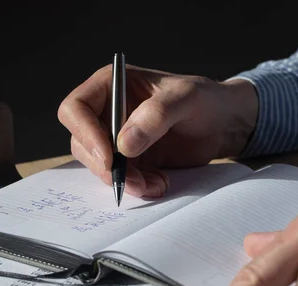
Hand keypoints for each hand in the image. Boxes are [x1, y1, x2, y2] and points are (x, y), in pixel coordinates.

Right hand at [58, 64, 257, 196]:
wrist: (222, 124)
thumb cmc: (204, 100)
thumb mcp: (186, 98)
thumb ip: (157, 115)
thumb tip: (123, 144)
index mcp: (110, 85)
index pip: (75, 109)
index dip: (85, 134)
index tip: (109, 157)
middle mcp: (107, 112)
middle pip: (82, 143)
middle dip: (106, 166)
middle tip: (135, 181)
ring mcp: (115, 139)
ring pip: (99, 166)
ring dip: (125, 180)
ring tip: (157, 183)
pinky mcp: (129, 161)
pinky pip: (121, 179)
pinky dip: (138, 187)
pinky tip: (160, 184)